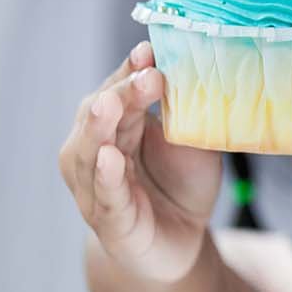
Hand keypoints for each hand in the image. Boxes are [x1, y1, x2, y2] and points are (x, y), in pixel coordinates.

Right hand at [58, 42, 221, 281]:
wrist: (183, 242)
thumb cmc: (182, 185)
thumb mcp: (193, 142)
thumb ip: (191, 113)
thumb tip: (201, 67)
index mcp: (116, 126)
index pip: (118, 91)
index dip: (131, 70)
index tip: (151, 49)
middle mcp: (96, 152)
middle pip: (101, 115)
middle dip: (121, 92)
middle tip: (146, 73)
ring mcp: (97, 187)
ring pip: (89, 152)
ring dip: (100, 127)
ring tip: (110, 104)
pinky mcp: (110, 222)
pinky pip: (105, 196)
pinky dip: (106, 176)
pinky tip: (108, 158)